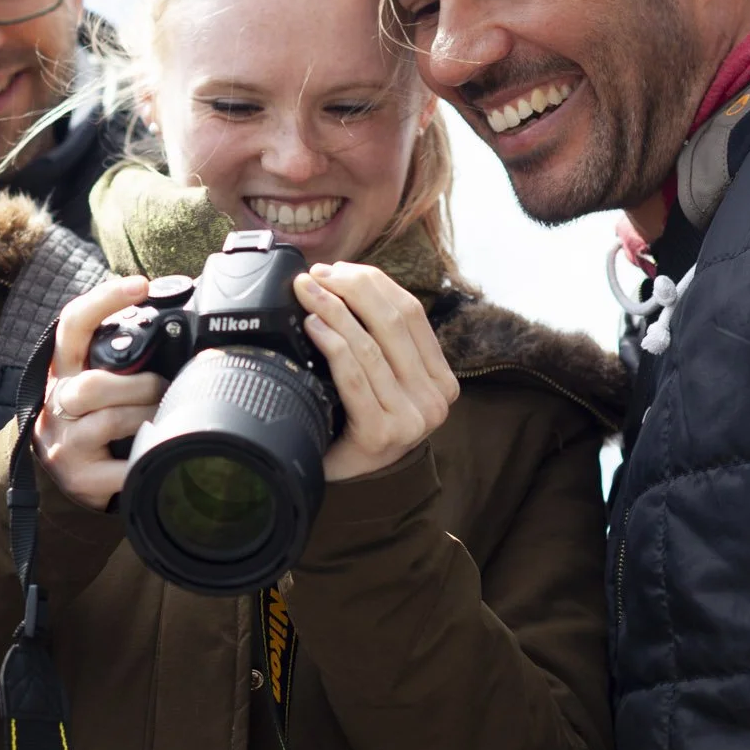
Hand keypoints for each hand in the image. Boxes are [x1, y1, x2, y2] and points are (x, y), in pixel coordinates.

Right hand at [32, 275, 164, 511]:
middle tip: (163, 389)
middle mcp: (58, 405)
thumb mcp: (95, 385)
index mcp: (64, 371)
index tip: (139, 285)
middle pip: (91, 385)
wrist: (64, 479)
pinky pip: (123, 467)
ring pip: (109, 421)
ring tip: (162, 418)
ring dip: (147, 417)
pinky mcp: (81, 479)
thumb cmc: (91, 421)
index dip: (103, 300)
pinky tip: (156, 454)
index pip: (73, 325)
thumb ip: (119, 359)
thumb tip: (173, 323)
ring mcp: (66, 444)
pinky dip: (147, 459)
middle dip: (140, 385)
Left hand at [293, 263, 457, 481]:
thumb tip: (341, 278)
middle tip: (315, 276)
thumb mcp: (383, 380)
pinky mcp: (382, 433)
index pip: (411, 314)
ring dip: (334, 311)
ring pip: (370, 346)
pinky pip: (355, 376)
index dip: (372, 284)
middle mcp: (435, 400)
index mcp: (441, 380)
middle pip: (393, 323)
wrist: (343, 479)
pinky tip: (313, 325)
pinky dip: (332, 344)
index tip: (337, 269)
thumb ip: (380, 340)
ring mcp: (411, 419)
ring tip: (307, 293)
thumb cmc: (358, 423)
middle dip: (351, 290)